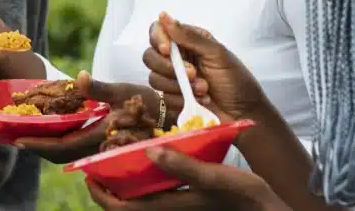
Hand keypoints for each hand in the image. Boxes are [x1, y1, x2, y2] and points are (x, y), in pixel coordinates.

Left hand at [14, 71, 192, 163]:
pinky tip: (55, 131)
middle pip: (60, 155)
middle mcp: (98, 147)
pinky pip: (78, 148)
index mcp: (100, 134)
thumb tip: (81, 76)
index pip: (62, 146)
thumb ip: (100, 87)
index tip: (18, 139)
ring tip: (31, 134)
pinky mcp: (105, 144)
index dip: (38, 143)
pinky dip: (61, 142)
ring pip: (68, 154)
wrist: (169, 115)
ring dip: (48, 146)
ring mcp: (101, 148)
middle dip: (38, 147)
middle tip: (17, 137)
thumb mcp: (124, 90)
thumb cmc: (147, 101)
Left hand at [87, 148, 291, 210]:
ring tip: (116, 158)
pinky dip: (144, 180)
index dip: (102, 195)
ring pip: (141, 197)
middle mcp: (170, 208)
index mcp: (171, 205)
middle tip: (97, 163)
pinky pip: (156, 192)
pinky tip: (148, 160)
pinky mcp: (189, 199)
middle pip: (128, 203)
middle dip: (109, 187)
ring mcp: (179, 205)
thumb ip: (181, 165)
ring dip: (125, 183)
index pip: (124, 207)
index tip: (87, 175)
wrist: (267, 210)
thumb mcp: (213, 176)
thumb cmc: (242, 195)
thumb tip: (147, 151)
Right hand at [143, 12, 265, 121]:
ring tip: (204, 89)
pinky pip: (164, 98)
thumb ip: (189, 36)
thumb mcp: (216, 54)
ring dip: (179, 86)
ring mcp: (173, 79)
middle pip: (150, 56)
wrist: (245, 113)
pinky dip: (182, 100)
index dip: (158, 39)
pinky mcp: (173, 99)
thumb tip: (163, 15)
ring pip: (154, 78)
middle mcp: (177, 57)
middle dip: (168, 67)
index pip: (158, 31)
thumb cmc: (235, 79)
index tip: (167, 51)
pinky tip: (201, 100)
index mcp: (187, 40)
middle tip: (193, 73)